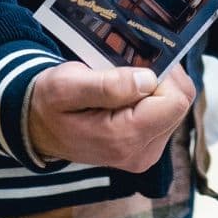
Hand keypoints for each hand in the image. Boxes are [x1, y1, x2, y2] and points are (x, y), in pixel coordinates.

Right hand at [25, 61, 195, 170]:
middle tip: (130, 67)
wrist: (37, 127)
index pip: (175, 101)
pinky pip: (166, 115)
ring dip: (157, 88)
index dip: (163, 74)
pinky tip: (128, 93)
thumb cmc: (49, 103)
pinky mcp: (146, 148)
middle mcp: (141, 153)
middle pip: (180, 104)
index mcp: (124, 138)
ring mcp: (145, 153)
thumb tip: (149, 80)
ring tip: (123, 81)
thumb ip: (108, 85)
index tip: (138, 63)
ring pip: (176, 108)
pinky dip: (152, 98)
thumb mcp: (66, 86)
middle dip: (161, 79)